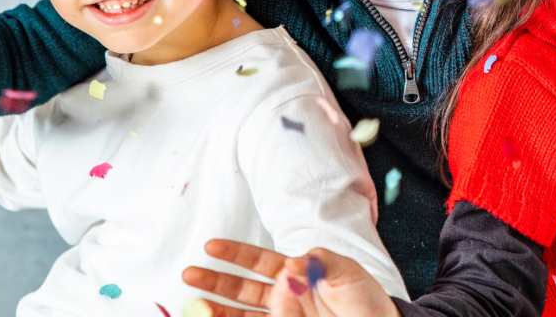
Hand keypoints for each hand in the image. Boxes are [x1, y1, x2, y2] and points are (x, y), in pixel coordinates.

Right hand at [182, 239, 399, 316]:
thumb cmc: (366, 299)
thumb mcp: (346, 271)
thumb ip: (319, 262)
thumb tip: (292, 262)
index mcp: (294, 274)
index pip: (258, 261)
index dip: (234, 254)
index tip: (211, 246)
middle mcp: (283, 298)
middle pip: (242, 290)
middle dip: (215, 283)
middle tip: (189, 275)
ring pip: (243, 316)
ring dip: (219, 311)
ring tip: (196, 307)